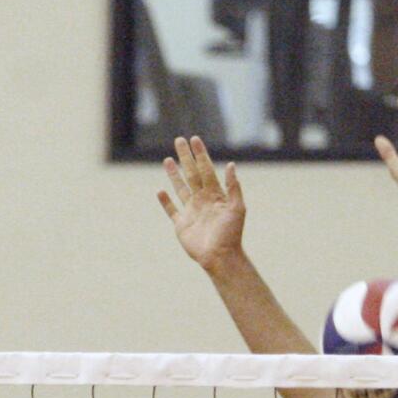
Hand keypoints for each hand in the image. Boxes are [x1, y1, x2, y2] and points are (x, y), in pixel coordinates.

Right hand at [156, 136, 244, 271]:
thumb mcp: (237, 208)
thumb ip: (233, 187)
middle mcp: (202, 200)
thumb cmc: (231, 234)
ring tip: (167, 160)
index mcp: (216, 195)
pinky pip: (172, 210)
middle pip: (191, 174)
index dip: (200, 155)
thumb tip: (231, 165)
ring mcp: (191, 212)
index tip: (195, 140)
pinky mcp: (182, 225)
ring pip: (181, 188)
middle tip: (179, 140)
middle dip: (185, 158)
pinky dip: (166, 202)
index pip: (206, 169)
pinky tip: (160, 191)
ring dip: (174, 174)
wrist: (220, 257)